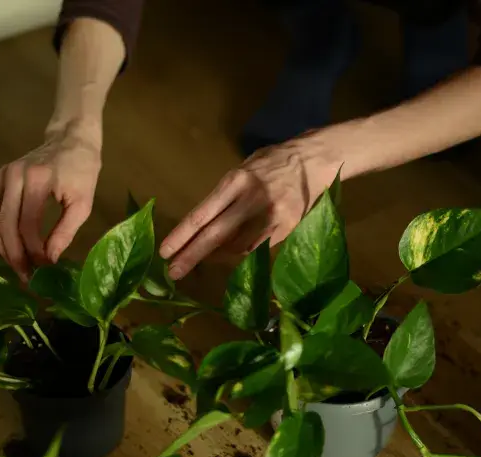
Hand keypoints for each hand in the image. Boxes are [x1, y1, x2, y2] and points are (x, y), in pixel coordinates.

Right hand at [0, 121, 102, 280]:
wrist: (70, 140)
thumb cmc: (83, 171)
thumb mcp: (83, 203)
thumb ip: (66, 231)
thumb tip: (50, 259)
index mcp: (36, 180)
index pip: (27, 224)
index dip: (33, 250)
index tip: (44, 269)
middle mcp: (13, 177)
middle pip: (4, 225)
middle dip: (15, 255)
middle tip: (27, 278)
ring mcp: (2, 177)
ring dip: (4, 249)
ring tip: (20, 268)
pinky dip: (0, 235)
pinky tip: (13, 250)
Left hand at [160, 135, 341, 279]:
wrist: (315, 160)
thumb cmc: (273, 162)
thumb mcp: (244, 170)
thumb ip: (226, 196)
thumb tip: (206, 227)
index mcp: (236, 181)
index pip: (202, 215)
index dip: (182, 236)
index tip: (165, 252)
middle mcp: (251, 200)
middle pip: (215, 235)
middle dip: (192, 255)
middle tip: (173, 272)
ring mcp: (271, 217)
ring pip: (237, 247)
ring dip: (216, 256)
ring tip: (201, 258)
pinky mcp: (286, 228)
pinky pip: (257, 248)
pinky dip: (241, 253)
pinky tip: (230, 253)